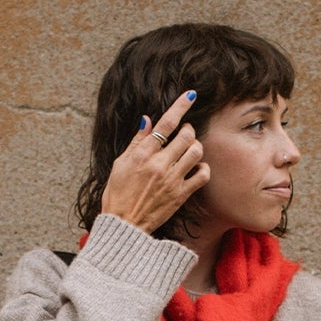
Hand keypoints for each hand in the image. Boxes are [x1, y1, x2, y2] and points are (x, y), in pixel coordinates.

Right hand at [98, 91, 208, 232]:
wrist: (124, 225)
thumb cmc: (118, 194)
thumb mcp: (121, 164)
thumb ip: (136, 141)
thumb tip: (148, 120)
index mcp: (142, 154)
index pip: (165, 123)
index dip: (180, 106)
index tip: (191, 95)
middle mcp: (159, 164)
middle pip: (186, 135)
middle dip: (188, 129)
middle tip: (184, 133)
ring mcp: (172, 180)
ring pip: (196, 152)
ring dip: (195, 147)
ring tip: (189, 150)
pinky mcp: (181, 195)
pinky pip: (202, 175)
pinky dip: (202, 168)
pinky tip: (196, 168)